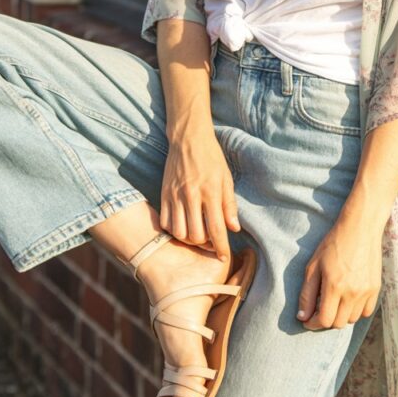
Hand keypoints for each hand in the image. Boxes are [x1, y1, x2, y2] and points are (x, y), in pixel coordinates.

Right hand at [160, 127, 240, 260]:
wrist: (188, 139)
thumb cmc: (211, 157)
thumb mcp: (226, 178)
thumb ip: (229, 205)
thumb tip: (234, 228)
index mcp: (210, 192)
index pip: (216, 229)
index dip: (221, 248)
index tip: (224, 257)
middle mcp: (191, 196)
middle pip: (196, 236)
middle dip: (205, 245)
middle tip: (211, 241)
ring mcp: (175, 196)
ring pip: (179, 233)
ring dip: (189, 239)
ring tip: (197, 233)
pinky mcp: (164, 194)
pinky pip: (165, 222)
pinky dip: (173, 230)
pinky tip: (182, 225)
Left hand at [296, 215, 381, 330]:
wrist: (360, 228)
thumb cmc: (333, 243)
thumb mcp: (313, 266)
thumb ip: (307, 294)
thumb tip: (302, 317)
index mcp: (334, 286)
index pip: (324, 320)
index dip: (313, 323)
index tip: (307, 320)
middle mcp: (352, 292)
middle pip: (338, 323)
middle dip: (326, 320)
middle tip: (319, 309)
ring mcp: (366, 292)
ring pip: (352, 319)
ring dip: (340, 315)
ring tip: (334, 301)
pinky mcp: (376, 288)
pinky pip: (366, 312)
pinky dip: (355, 311)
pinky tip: (348, 299)